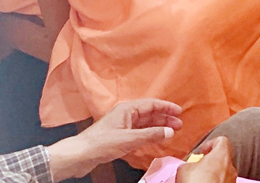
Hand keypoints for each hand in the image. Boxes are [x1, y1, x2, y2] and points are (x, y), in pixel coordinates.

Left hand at [48, 99, 182, 179]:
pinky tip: (155, 139)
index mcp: (127, 109)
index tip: (179, 112)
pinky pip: (138, 131)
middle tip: (179, 125)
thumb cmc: (102, 143)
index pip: (152, 104)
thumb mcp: (129, 139)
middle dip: (164, 118)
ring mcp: (121, 125)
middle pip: (149, 113)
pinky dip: (149, 134)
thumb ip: (151, 135)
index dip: (166, 107)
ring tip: (170, 132)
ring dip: (158, 127)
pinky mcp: (118, 136)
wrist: (80, 155)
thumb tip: (170, 131)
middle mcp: (125, 114)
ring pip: (144, 123)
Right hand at [177, 137, 237, 182]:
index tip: (202, 151)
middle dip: (210, 162)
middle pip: (222, 158)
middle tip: (198, 168)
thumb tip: (188, 166)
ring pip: (223, 172)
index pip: (222, 141)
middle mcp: (231, 167)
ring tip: (199, 180)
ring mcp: (232, 180)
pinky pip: (223, 182)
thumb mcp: (184, 169)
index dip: (210, 144)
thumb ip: (189, 162)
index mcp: (222, 155)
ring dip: (212, 174)